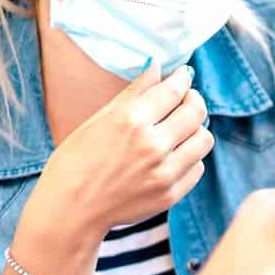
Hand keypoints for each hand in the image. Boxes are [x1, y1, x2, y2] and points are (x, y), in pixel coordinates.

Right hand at [32, 64, 211, 235]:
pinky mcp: (170, 194)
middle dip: (193, 100)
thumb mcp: (100, 119)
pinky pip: (198, 167)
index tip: (184, 76)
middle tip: (185, 101)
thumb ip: (134, 91)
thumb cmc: (76, 161)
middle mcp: (151, 145)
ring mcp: (163, 172)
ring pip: (204, 139)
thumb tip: (156, 65)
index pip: (174, 90)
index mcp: (130, 120)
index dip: (183, 79)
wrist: (71, 209)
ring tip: (179, 131)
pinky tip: (172, 156)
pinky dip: (189, 158)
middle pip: (196, 111)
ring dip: (195, 130)